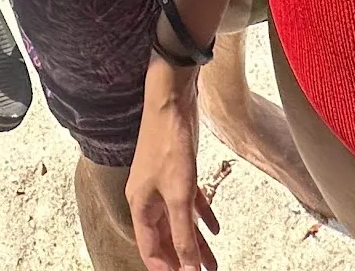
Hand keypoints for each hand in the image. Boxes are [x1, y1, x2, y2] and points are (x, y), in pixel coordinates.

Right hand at [128, 55, 220, 269]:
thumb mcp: (180, 195)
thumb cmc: (169, 143)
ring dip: (196, 241)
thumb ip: (184, 233)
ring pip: (180, 221)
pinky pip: (189, 202)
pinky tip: (215, 228)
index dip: (166, 268)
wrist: (172, 100)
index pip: (151, 249)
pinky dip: (202, 215)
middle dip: (183, 258)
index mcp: (140, 205)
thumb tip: (188, 268)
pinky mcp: (177, 171)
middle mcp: (148, 197)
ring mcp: (162, 184)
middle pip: (165, 237)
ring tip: (213, 263)